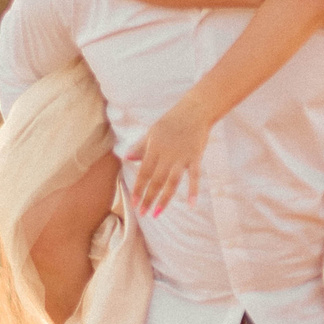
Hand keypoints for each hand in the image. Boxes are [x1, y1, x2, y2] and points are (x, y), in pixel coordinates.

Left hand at [125, 101, 213, 216]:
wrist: (195, 110)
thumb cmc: (172, 121)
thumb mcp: (152, 132)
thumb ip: (140, 146)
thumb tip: (127, 157)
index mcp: (154, 148)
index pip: (144, 173)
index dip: (138, 188)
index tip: (133, 202)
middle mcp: (167, 155)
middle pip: (156, 181)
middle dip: (148, 198)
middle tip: (143, 213)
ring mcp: (182, 157)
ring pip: (172, 182)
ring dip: (164, 199)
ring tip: (157, 212)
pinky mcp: (196, 157)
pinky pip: (195, 177)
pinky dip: (193, 191)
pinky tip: (191, 205)